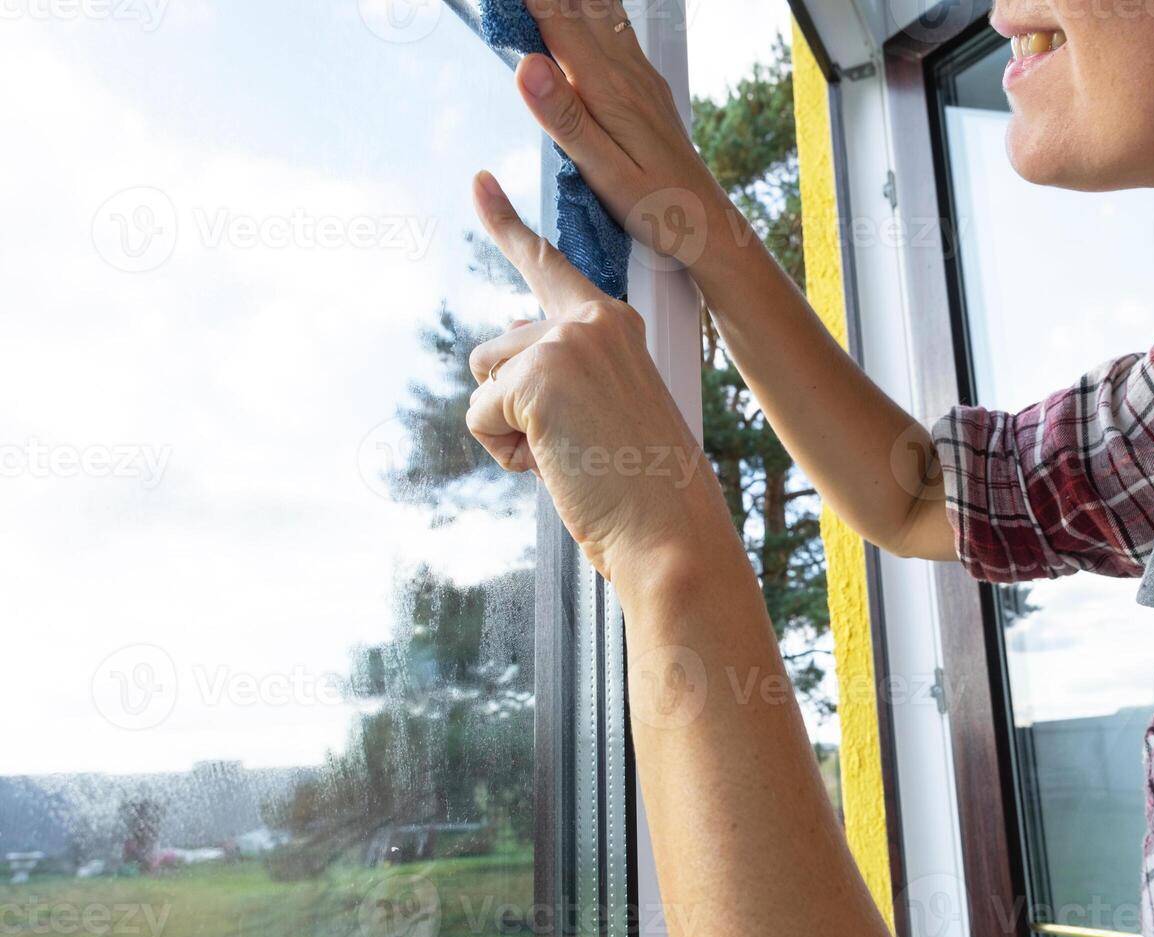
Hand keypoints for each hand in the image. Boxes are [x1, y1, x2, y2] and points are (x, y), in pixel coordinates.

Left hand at [464, 171, 728, 579]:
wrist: (669, 531)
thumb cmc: (639, 483)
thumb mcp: (602, 407)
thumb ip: (559, 364)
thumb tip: (503, 336)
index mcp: (616, 323)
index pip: (549, 264)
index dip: (506, 225)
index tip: (479, 183)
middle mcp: (594, 319)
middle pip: (496, 349)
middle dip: (510, 404)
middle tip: (572, 444)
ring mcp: (566, 342)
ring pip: (484, 382)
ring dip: (508, 430)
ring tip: (568, 455)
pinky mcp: (538, 376)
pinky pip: (479, 416)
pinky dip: (504, 453)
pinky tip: (555, 465)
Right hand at [514, 1, 731, 265]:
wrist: (707, 221)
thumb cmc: (657, 206)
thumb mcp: (603, 171)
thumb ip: (564, 117)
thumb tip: (529, 65)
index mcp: (608, 89)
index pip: (557, 20)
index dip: (528, 3)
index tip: (499, 3)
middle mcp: (627, 71)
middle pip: (581, 5)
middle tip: (515, 5)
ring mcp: (640, 74)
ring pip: (602, 10)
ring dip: (571, 0)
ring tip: (541, 5)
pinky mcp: (646, 84)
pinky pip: (615, 28)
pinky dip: (588, 12)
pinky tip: (578, 12)